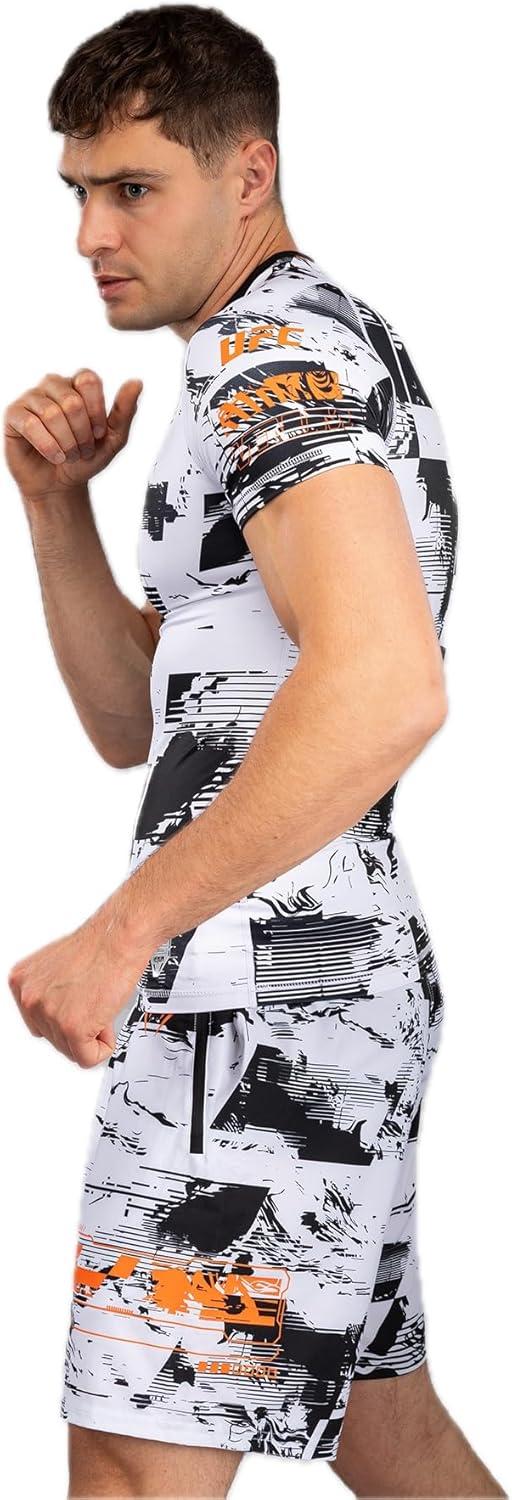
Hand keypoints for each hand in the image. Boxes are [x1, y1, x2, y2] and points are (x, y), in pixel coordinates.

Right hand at [3, 369, 142, 501]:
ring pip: (52, 414)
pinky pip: (31, 424)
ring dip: (66, 443)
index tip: (98, 434)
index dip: (96, 412)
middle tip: (82, 449)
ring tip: (68, 455)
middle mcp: (54, 386)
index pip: (89, 381)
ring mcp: (32, 398)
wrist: (60, 485)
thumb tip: (136, 383)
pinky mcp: (15, 415)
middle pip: (72, 401)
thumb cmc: (84, 458)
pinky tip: (54, 456)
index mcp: (78, 385)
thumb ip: (125, 410)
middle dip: (82, 434)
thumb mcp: (113, 439)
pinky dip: (47, 446)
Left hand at [7, 903, 149, 1067]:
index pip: (39, 1023)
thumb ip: (49, 993)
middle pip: (54, 1040)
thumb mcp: (56, 967)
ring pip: (72, 1050)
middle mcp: (29, 998)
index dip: (66, 1016)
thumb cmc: (99, 946)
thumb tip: (56, 1010)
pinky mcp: (72, 1028)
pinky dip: (103, 1046)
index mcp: (22, 982)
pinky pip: (88, 1058)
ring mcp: (48, 1013)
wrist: (119, 937)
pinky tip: (106, 1017)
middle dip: (79, 1026)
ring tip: (99, 1002)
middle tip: (93, 999)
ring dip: (92, 1032)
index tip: (78, 1003)